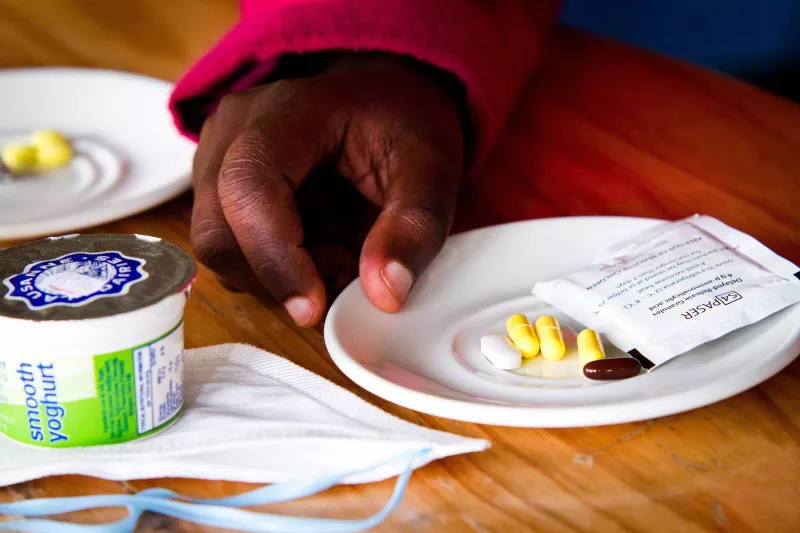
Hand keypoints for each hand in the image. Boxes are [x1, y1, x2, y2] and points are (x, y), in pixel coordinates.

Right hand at [190, 53, 464, 325]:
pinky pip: (226, 248)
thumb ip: (415, 228)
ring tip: (337, 254)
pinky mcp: (218, 187)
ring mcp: (217, 157)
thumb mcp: (433, 170)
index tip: (314, 307)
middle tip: (343, 269)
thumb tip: (384, 294)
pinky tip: (314, 247)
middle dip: (278, 275)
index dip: (275, 257)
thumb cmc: (402, 125)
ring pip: (217, 246)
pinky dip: (269, 268)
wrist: (383, 101)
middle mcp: (235, 129)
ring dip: (275, 275)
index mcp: (288, 111)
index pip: (250, 186)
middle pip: (218, 230)